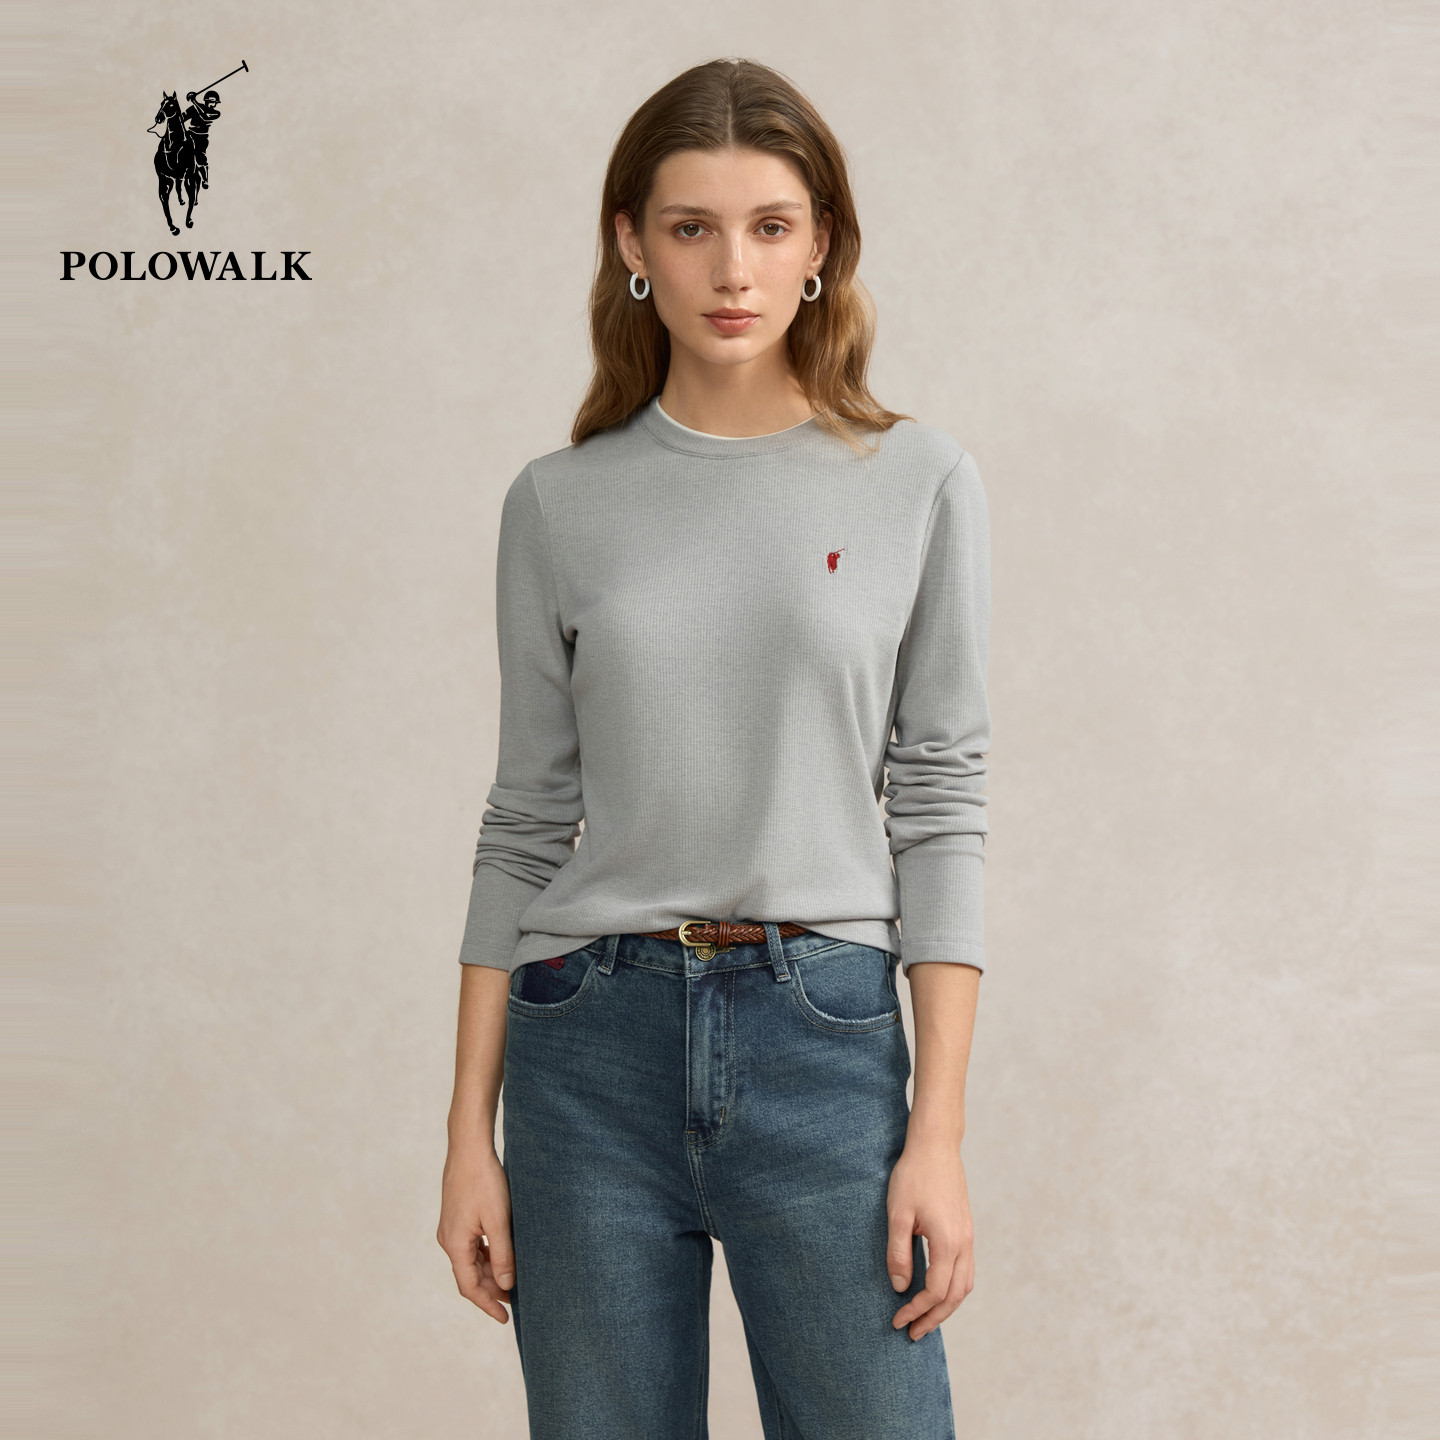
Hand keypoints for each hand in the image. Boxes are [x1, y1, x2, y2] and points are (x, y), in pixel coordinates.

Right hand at [437, 1142, 514, 1322]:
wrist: (469, 1148)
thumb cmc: (484, 1181)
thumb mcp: (498, 1220)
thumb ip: (503, 1254)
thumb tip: (507, 1284)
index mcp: (455, 1245)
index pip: (470, 1287)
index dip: (488, 1305)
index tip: (505, 1319)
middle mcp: (448, 1240)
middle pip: (470, 1276)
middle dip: (492, 1291)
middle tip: (517, 1301)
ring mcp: (451, 1229)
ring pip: (471, 1261)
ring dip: (490, 1273)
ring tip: (513, 1281)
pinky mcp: (457, 1218)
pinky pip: (471, 1247)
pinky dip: (486, 1256)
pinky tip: (502, 1256)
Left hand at [885, 1139, 974, 1339]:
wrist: (936, 1146)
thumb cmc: (913, 1175)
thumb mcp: (898, 1214)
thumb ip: (899, 1253)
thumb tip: (901, 1288)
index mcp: (947, 1242)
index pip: (935, 1291)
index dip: (916, 1310)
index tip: (897, 1320)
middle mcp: (964, 1243)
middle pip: (955, 1295)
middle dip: (934, 1318)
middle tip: (912, 1333)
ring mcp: (969, 1236)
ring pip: (965, 1285)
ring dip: (947, 1306)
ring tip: (925, 1319)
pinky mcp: (966, 1229)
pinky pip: (966, 1270)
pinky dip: (954, 1289)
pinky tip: (937, 1290)